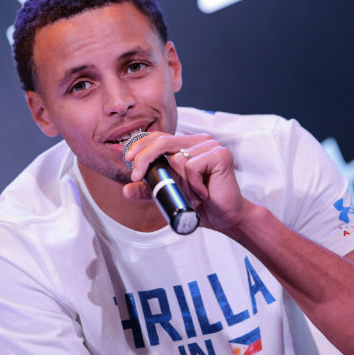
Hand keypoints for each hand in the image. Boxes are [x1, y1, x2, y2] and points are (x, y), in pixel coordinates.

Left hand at [122, 132, 250, 233]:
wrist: (227, 217)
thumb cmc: (202, 204)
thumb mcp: (169, 195)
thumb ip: (149, 190)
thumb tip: (126, 190)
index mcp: (187, 144)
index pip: (158, 137)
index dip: (140, 145)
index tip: (127, 160)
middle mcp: (199, 141)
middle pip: (162, 141)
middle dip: (144, 159)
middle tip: (136, 176)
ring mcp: (211, 145)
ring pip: (176, 158)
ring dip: (179, 183)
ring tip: (192, 195)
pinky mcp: (220, 154)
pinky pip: (191, 166)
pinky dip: (192, 184)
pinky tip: (203, 193)